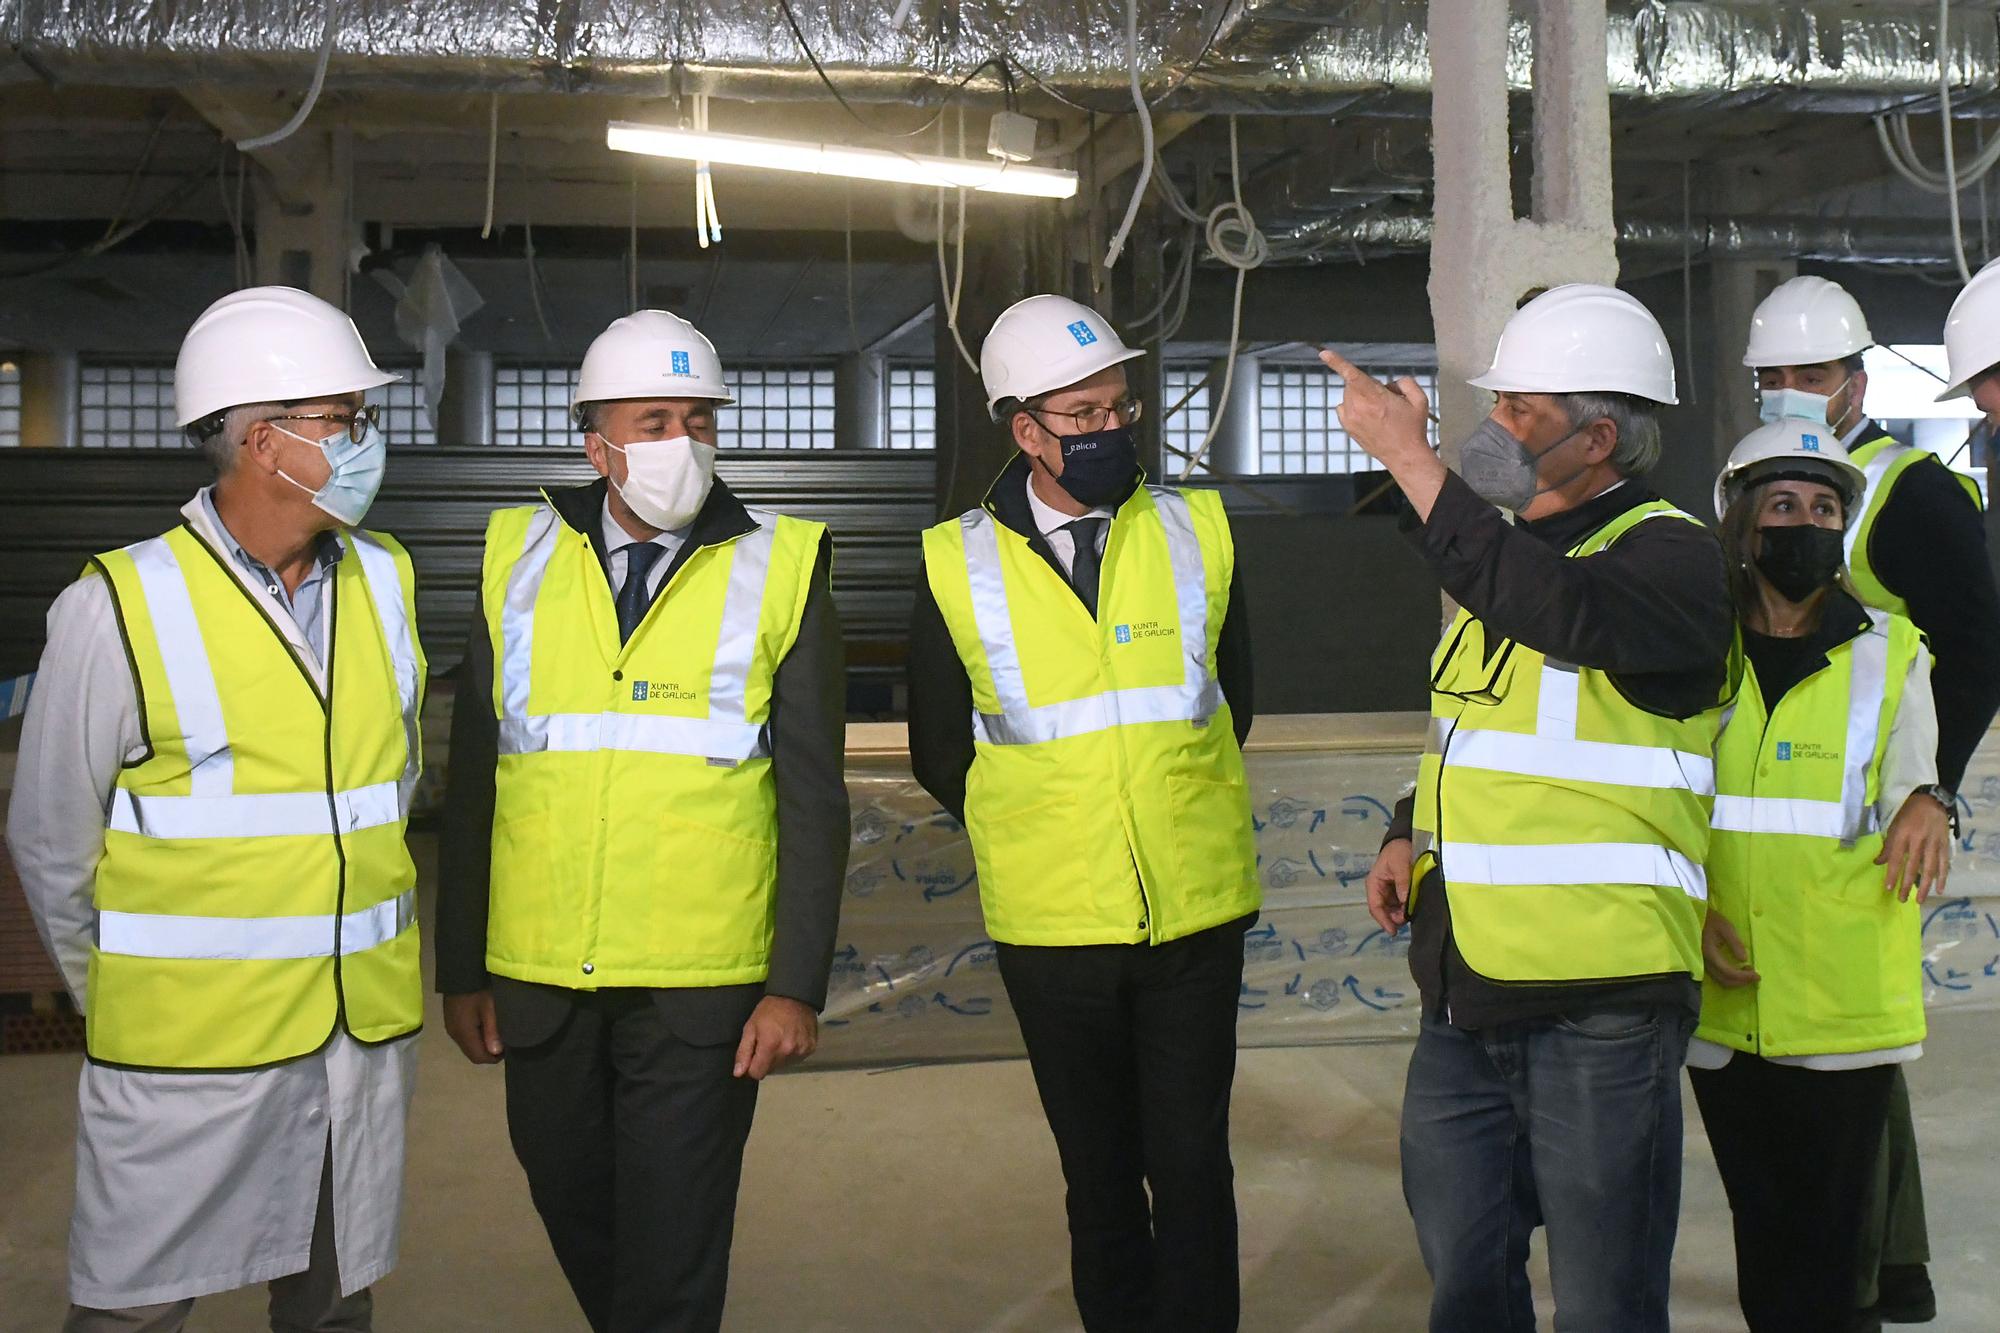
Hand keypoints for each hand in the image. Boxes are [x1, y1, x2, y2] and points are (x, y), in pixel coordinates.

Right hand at [444, 990, 503, 1064]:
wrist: (459, 971)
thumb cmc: (478, 989)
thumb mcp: (489, 1008)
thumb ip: (492, 1030)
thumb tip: (496, 1052)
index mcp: (463, 1033)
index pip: (477, 1057)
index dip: (493, 1058)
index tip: (507, 1050)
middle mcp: (454, 1033)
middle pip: (472, 1053)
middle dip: (488, 1052)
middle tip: (504, 1042)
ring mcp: (450, 1027)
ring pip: (468, 1045)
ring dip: (481, 1044)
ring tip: (496, 1033)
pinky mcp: (451, 1020)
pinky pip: (464, 1036)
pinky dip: (475, 1036)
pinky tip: (485, 1025)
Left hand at [734, 995, 817, 1079]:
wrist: (796, 995)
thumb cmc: (770, 1010)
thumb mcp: (751, 1027)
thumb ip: (743, 1052)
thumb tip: (738, 1073)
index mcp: (770, 1046)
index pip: (758, 1074)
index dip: (752, 1066)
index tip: (754, 1055)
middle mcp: (787, 1052)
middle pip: (771, 1070)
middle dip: (766, 1060)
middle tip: (768, 1041)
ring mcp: (801, 1051)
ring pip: (784, 1065)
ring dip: (780, 1056)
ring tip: (780, 1038)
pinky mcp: (810, 1048)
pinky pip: (796, 1059)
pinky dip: (792, 1052)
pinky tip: (791, 1038)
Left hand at [1316, 348, 1435, 467]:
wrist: (1404, 455)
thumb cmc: (1413, 428)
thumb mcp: (1420, 400)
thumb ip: (1405, 382)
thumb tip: (1390, 383)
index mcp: (1376, 399)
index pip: (1353, 376)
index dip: (1338, 363)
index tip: (1324, 353)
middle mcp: (1360, 408)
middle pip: (1354, 383)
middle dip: (1368, 385)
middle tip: (1385, 399)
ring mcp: (1351, 419)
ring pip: (1349, 394)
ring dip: (1361, 395)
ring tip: (1379, 411)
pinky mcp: (1348, 427)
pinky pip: (1344, 407)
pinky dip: (1354, 406)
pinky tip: (1369, 416)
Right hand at [1366, 838, 1413, 934]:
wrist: (1406, 840)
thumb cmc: (1399, 850)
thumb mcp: (1400, 863)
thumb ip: (1402, 882)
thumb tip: (1404, 902)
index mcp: (1375, 883)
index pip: (1375, 906)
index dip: (1383, 920)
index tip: (1393, 931)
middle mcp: (1380, 890)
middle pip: (1384, 911)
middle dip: (1395, 917)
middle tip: (1409, 917)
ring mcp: (1389, 891)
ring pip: (1393, 910)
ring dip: (1402, 913)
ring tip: (1413, 910)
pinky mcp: (1399, 891)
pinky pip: (1401, 904)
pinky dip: (1407, 908)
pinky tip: (1414, 906)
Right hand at [1702, 910, 1758, 987]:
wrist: (1693, 917)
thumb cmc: (1711, 920)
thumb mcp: (1726, 928)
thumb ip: (1735, 943)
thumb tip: (1745, 959)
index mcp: (1710, 953)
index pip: (1729, 972)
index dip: (1744, 977)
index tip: (1758, 976)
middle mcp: (1705, 962)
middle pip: (1724, 981)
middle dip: (1742, 981)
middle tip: (1754, 975)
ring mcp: (1703, 963)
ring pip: (1720, 980)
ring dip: (1736, 980)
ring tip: (1747, 971)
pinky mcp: (1704, 962)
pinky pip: (1718, 976)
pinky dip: (1730, 977)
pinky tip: (1737, 969)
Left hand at [1878, 791, 1951, 903]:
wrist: (1931, 801)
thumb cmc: (1908, 814)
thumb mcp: (1893, 826)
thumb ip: (1888, 846)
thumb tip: (1878, 863)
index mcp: (1903, 835)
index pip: (1896, 859)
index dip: (1892, 874)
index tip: (1889, 888)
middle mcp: (1918, 840)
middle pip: (1912, 867)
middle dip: (1907, 885)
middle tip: (1902, 899)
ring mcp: (1933, 843)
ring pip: (1929, 868)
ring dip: (1924, 886)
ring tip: (1919, 900)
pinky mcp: (1945, 844)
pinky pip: (1944, 864)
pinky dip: (1943, 877)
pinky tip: (1939, 889)